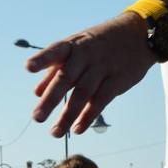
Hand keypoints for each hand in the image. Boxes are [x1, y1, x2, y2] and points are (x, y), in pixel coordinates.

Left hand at [27, 12, 155, 135]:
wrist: (139, 34)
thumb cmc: (100, 43)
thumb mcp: (77, 48)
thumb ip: (55, 69)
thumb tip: (36, 92)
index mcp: (73, 45)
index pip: (55, 51)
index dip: (42, 59)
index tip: (28, 68)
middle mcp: (86, 55)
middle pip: (67, 78)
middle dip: (51, 99)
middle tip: (37, 118)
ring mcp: (103, 67)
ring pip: (83, 93)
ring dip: (68, 115)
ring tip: (55, 133)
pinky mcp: (117, 80)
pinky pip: (101, 100)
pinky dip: (88, 116)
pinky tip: (77, 129)